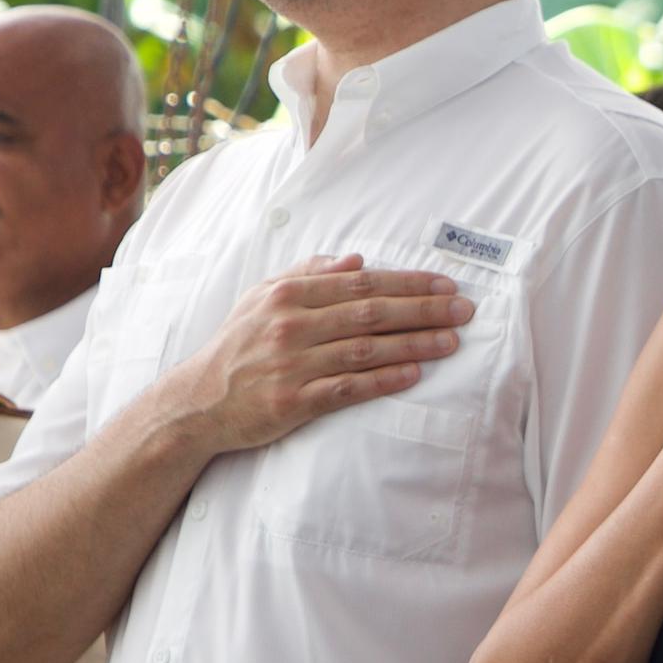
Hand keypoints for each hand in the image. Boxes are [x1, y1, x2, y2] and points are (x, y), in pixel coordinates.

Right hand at [167, 261, 470, 458]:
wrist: (198, 401)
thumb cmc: (239, 345)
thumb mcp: (263, 298)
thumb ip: (308, 275)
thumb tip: (356, 260)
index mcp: (288, 295)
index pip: (361, 283)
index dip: (408, 283)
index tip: (445, 285)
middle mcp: (291, 326)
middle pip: (371, 313)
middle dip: (423, 310)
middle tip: (463, 310)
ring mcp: (292, 365)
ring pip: (366, 350)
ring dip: (414, 344)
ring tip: (451, 342)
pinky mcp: (293, 402)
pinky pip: (348, 389)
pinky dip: (383, 380)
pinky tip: (414, 374)